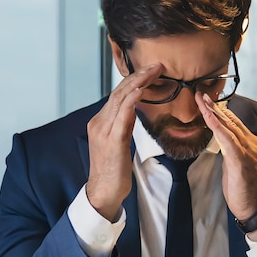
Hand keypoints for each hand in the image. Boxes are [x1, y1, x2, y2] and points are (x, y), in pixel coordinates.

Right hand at [85, 63, 162, 221]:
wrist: (103, 191)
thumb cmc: (112, 170)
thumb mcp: (118, 142)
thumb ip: (124, 124)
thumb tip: (134, 109)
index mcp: (100, 122)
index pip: (118, 94)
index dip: (134, 80)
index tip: (151, 70)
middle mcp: (99, 122)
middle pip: (119, 92)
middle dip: (138, 76)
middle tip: (156, 65)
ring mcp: (104, 131)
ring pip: (120, 99)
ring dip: (138, 83)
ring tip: (153, 71)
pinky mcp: (112, 141)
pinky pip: (121, 117)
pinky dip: (131, 102)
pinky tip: (140, 91)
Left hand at [196, 92, 256, 224]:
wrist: (254, 208)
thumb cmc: (243, 189)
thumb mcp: (235, 166)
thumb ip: (230, 151)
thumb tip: (221, 142)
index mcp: (252, 144)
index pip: (234, 123)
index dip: (220, 110)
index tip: (208, 99)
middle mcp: (253, 144)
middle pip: (231, 120)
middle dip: (214, 106)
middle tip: (200, 92)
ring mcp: (249, 151)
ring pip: (228, 126)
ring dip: (213, 111)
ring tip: (201, 99)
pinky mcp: (242, 160)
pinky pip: (228, 139)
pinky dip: (217, 126)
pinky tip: (208, 116)